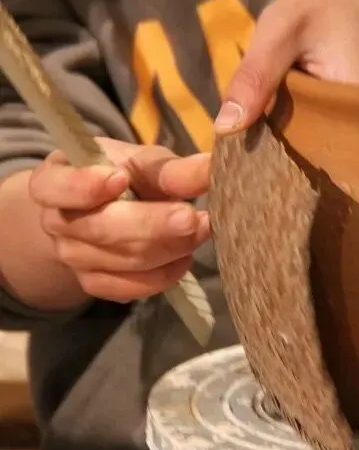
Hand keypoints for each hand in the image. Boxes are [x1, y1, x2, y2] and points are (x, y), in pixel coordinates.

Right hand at [28, 138, 210, 302]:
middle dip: (153, 224)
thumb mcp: (143, 161)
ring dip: (171, 247)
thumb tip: (212, 168)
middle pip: (103, 229)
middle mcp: (56, 223)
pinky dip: (164, 274)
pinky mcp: (95, 284)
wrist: (105, 211)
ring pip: (125, 260)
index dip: (86, 185)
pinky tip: (185, 256)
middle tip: (193, 217)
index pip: (58, 187)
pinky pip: (131, 288)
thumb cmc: (124, 175)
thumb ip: (172, 168)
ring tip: (203, 228)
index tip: (120, 178)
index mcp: (55, 180)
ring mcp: (73, 258)